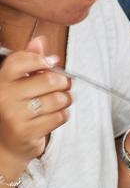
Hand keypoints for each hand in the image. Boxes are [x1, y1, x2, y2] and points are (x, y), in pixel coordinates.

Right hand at [0, 37, 70, 172]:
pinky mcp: (26, 131)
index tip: (51, 65)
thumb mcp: (17, 85)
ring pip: (56, 99)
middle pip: (48, 79)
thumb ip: (28, 62)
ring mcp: (14, 115)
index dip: (41, 60)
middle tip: (64, 86)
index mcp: (1, 81)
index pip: (21, 60)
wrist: (5, 146)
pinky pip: (59, 117)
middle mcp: (4, 96)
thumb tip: (40, 41)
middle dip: (62, 82)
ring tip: (61, 102)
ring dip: (65, 100)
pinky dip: (63, 115)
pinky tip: (56, 116)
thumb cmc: (15, 112)